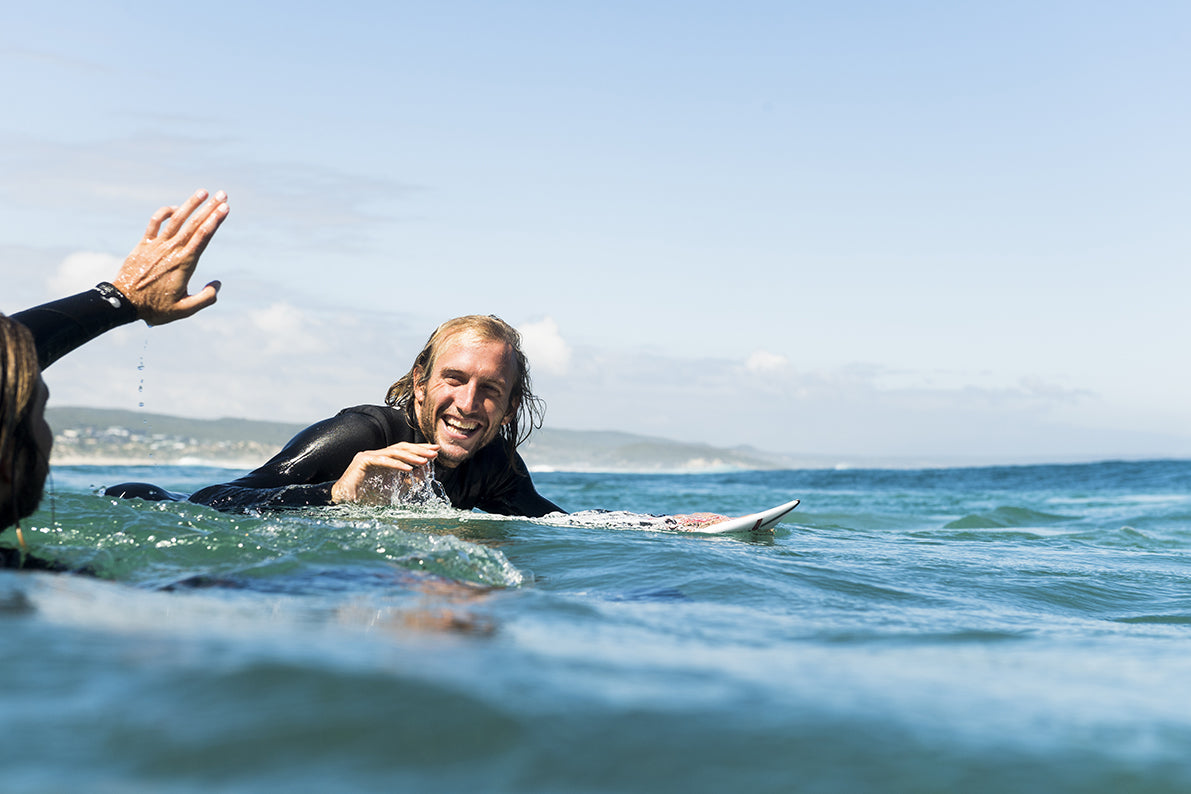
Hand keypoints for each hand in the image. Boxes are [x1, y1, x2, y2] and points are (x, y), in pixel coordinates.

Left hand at [112, 189, 229, 324]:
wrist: (123, 303)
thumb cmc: (155, 308)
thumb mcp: (184, 310)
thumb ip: (205, 299)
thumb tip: (218, 284)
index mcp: (184, 264)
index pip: (202, 236)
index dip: (214, 221)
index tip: (225, 208)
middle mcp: (171, 250)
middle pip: (194, 224)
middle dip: (210, 208)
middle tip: (222, 195)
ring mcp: (156, 245)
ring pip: (176, 219)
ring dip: (190, 204)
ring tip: (203, 192)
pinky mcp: (144, 245)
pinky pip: (155, 223)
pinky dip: (165, 212)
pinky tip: (175, 208)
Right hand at [330, 442, 439, 504]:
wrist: (343, 502)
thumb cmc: (366, 497)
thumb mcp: (392, 488)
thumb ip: (405, 481)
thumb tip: (423, 474)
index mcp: (383, 459)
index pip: (404, 451)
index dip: (420, 450)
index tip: (435, 451)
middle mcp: (376, 454)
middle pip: (401, 448)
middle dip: (419, 449)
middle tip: (435, 451)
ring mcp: (368, 456)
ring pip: (393, 452)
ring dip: (411, 456)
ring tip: (425, 460)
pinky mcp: (363, 461)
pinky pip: (383, 460)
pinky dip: (397, 464)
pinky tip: (409, 468)